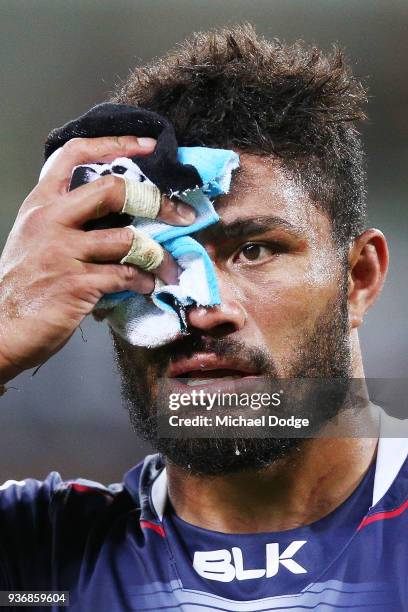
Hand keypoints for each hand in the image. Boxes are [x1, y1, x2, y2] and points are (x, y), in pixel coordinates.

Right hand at [0, 136, 194, 382]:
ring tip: (167, 267)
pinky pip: (125, 275)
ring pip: (127, 238)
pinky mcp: (76, 283)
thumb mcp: (36, 241)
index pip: (74, 154)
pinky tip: (146, 286)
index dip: (114, 144)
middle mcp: (50, 220)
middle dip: (156, 201)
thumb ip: (69, 223)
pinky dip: (143, 281)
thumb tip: (119, 220)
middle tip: (181, 215)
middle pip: (112, 190)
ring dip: (158, 255)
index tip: (148, 147)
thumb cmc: (23, 286)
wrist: (0, 329)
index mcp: (41, 204)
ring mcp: (62, 251)